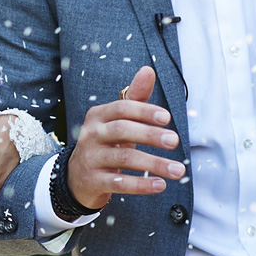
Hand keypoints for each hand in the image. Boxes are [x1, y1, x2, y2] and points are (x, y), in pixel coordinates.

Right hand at [66, 67, 184, 210]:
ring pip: (124, 158)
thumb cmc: (106, 143)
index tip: (167, 118)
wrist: (77, 177)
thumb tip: (148, 70)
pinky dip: (141, 185)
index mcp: (98, 116)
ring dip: (154, 164)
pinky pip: (119, 183)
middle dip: (150, 135)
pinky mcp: (94, 181)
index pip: (121, 108)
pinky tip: (160, 185)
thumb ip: (135, 97)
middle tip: (175, 141)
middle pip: (121, 130)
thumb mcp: (118, 120)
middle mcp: (91, 135)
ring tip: (178, 170)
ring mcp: (90, 158)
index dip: (144, 111)